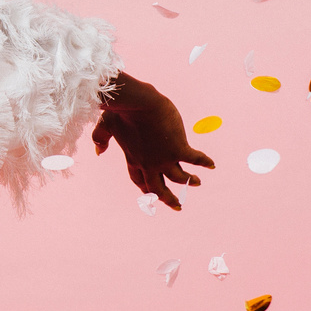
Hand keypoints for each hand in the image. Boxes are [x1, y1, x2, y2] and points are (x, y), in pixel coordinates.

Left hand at [92, 71, 214, 210]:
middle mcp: (148, 163)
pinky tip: (212, 165)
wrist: (138, 102)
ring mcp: (164, 158)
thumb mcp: (106, 124)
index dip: (146, 189)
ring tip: (197, 183)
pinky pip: (195, 160)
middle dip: (168, 199)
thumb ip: (100, 138)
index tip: (151, 196)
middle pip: (158, 189)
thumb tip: (97, 152)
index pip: (139, 180)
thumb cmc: (121, 110)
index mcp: (132, 157)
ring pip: (178, 179)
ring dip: (189, 182)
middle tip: (178, 207)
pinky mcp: (179, 149)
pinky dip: (204, 163)